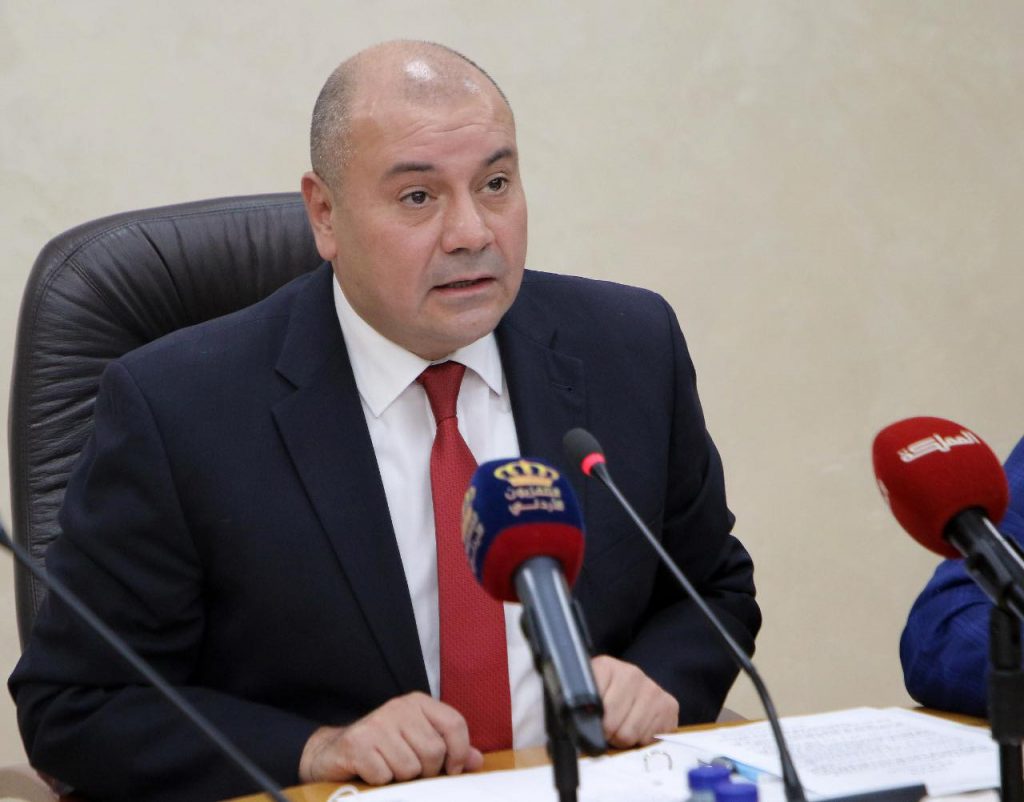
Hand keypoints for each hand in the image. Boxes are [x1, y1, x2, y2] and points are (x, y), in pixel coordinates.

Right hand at [299, 692, 483, 784]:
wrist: (334, 751)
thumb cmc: (384, 749)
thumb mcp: (419, 742)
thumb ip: (450, 750)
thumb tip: (477, 761)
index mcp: (418, 702)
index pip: (454, 724)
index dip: (459, 753)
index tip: (450, 770)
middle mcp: (398, 707)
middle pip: (434, 751)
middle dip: (426, 771)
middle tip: (410, 770)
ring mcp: (377, 724)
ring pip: (410, 767)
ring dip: (402, 778)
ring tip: (389, 768)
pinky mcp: (358, 744)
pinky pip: (386, 776)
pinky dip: (381, 782)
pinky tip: (372, 771)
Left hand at [591, 655, 678, 747]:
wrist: (631, 688)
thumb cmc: (605, 696)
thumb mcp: (587, 694)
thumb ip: (581, 707)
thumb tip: (583, 731)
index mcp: (605, 667)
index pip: (593, 708)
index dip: (591, 723)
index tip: (593, 720)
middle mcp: (632, 673)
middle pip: (612, 726)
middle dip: (609, 734)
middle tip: (609, 728)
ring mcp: (653, 688)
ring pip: (631, 736)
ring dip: (626, 739)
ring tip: (624, 727)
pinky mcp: (670, 705)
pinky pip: (650, 739)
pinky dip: (644, 740)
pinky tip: (641, 726)